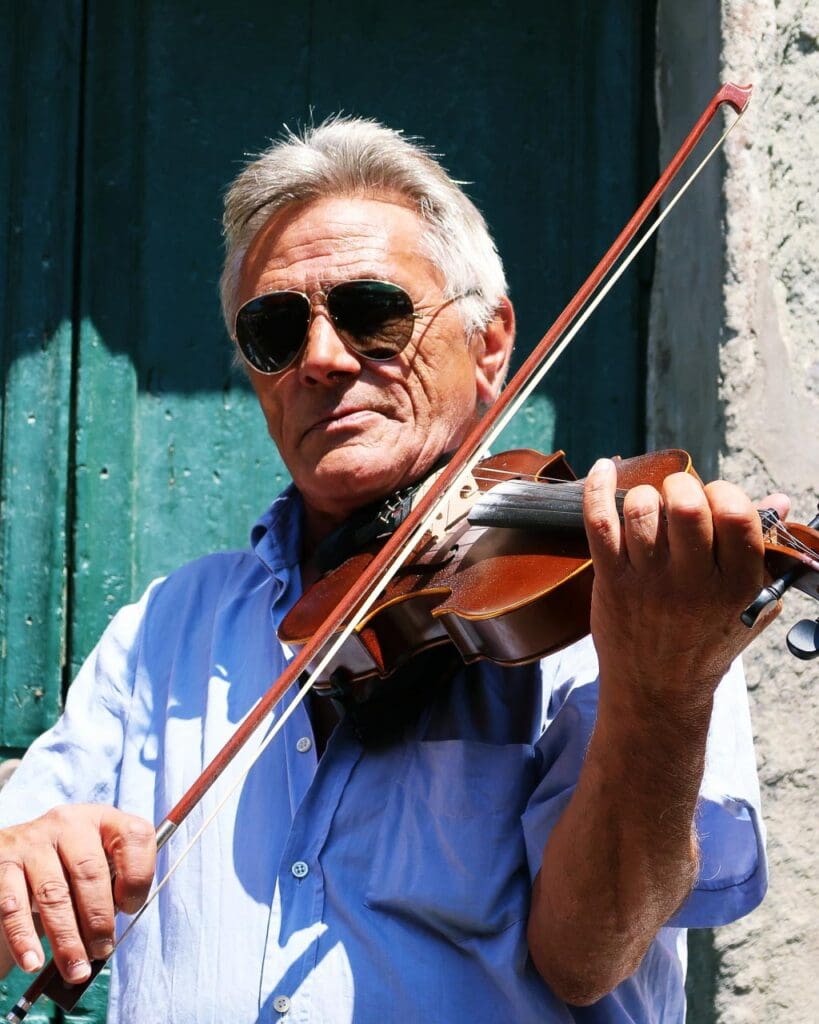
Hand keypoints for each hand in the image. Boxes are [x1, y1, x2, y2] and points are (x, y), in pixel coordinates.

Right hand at [0, 805, 154, 982]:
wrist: (19, 851)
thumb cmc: (70, 863)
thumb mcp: (98, 858)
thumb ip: (112, 883)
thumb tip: (110, 936)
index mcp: (103, 819)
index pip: (134, 836)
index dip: (138, 875)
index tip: (131, 909)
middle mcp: (69, 824)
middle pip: (89, 872)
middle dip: (98, 920)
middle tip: (101, 951)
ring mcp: (34, 842)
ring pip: (54, 894)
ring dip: (67, 939)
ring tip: (76, 968)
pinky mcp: (3, 864)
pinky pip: (13, 907)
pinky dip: (24, 939)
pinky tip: (33, 962)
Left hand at [583, 458, 788, 711]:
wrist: (656, 691)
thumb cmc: (707, 640)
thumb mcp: (751, 604)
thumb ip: (767, 553)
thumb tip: (779, 499)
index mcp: (737, 584)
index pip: (736, 514)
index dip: (723, 493)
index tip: (714, 501)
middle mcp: (693, 582)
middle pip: (685, 504)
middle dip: (680, 485)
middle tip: (677, 498)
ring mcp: (649, 582)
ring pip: (641, 509)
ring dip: (643, 496)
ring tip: (648, 509)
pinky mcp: (612, 581)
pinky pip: (599, 522)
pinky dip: (596, 488)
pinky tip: (603, 468)